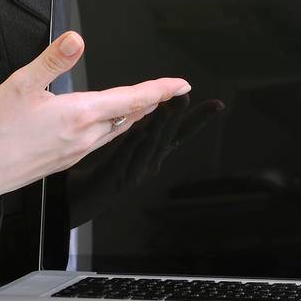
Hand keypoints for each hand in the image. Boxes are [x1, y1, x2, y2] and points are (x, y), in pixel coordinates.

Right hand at [0, 30, 189, 212]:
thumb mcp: (21, 84)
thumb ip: (53, 59)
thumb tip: (77, 38)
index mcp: (79, 114)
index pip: (131, 99)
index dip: (159, 90)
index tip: (182, 84)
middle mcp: (85, 136)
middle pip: (130, 116)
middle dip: (153, 102)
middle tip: (173, 91)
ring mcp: (77, 151)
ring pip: (117, 130)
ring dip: (136, 115)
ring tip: (150, 104)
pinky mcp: (66, 160)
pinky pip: (102, 141)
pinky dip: (116, 127)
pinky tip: (110, 124)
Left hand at [65, 93, 224, 226]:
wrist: (83, 201)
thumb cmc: (104, 174)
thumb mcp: (129, 150)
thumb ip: (144, 131)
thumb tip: (156, 106)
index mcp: (151, 154)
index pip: (178, 132)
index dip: (198, 118)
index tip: (217, 105)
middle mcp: (147, 165)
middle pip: (170, 137)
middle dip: (186, 117)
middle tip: (197, 98)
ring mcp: (133, 174)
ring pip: (151, 145)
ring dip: (162, 125)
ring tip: (173, 104)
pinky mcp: (114, 180)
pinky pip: (127, 157)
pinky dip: (136, 143)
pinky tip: (142, 129)